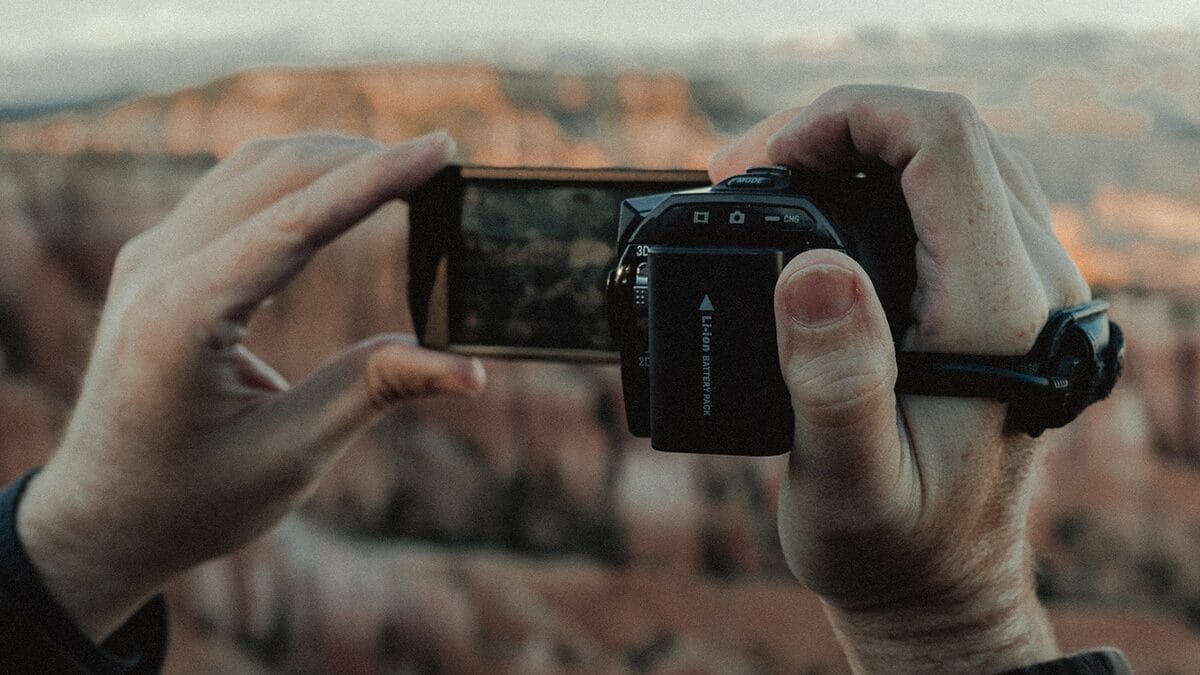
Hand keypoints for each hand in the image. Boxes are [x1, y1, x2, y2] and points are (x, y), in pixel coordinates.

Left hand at [16, 132, 486, 641]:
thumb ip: (376, 391)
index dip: (376, 179)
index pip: (297, 221)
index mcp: (183, 317)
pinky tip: (344, 190)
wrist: (101, 517)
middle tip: (443, 164)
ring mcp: (150, 257)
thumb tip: (470, 370)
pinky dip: (299, 180)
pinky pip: (234, 191)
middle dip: (364, 159)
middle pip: (276, 175)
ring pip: (253, 169)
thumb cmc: (192, 500)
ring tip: (406, 171)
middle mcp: (157, 269)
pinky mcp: (159, 259)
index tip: (440, 150)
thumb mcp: (290, 455)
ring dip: (332, 160)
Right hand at [710, 86, 1087, 672]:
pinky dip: (875, 179)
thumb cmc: (890, 547)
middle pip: (942, 133)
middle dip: (831, 127)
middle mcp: (1030, 282)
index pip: (941, 141)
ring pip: (947, 156)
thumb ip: (836, 379)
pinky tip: (814, 213)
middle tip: (735, 173)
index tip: (757, 165)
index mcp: (995, 310)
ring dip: (853, 147)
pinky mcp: (1000, 294)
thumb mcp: (848, 482)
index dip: (842, 119)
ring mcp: (1023, 284)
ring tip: (765, 183)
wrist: (940, 585)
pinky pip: (948, 194)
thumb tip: (812, 265)